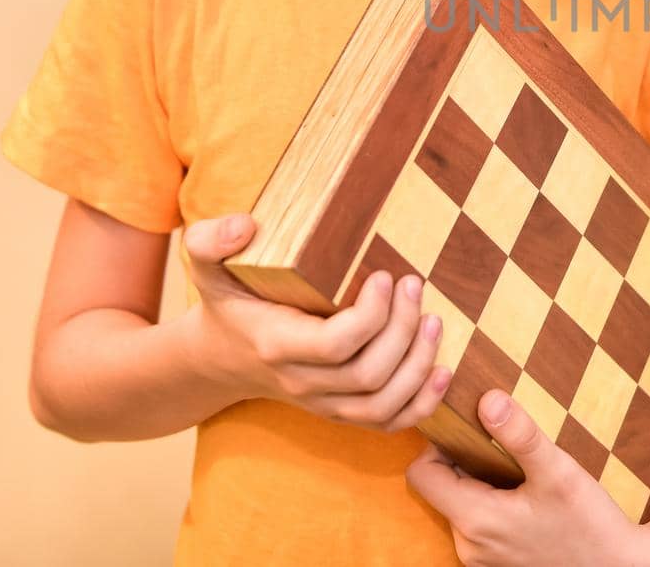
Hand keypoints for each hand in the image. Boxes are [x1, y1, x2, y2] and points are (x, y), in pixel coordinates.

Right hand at [181, 212, 449, 431]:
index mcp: (275, 345)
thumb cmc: (226, 301)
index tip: (387, 276)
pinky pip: (387, 423)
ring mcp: (323, 404)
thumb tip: (243, 226)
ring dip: (419, 364)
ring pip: (382, 404)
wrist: (221, 357)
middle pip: (368, 374)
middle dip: (403, 329)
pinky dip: (422, 404)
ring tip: (433, 320)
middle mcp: (301, 383)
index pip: (334, 345)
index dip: (371, 315)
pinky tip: (443, 370)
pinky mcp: (340, 411)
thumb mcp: (206, 265)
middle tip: (414, 285)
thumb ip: (210, 240)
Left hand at [406, 388, 649, 566]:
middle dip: (465, 461)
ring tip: (522, 475)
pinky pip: (478, 526)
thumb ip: (520, 435)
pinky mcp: (495, 565)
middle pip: (442, 489)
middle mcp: (467, 544)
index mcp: (474, 519)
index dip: (437, 445)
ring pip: (461, 506)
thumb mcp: (558, 472)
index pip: (421, 474)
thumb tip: (487, 399)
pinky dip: (494, 505)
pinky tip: (529, 501)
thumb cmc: (589, 526)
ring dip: (482, 484)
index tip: (470, 430)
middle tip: (505, 447)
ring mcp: (480, 559)